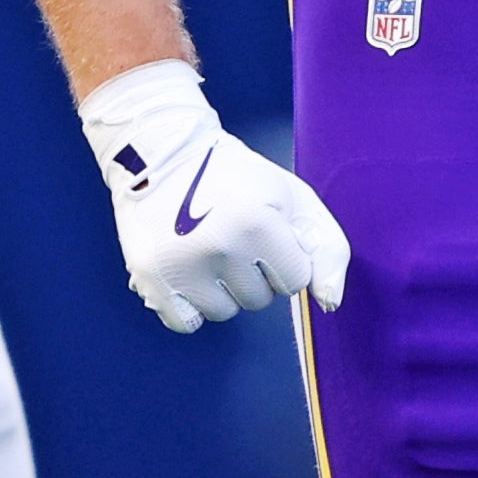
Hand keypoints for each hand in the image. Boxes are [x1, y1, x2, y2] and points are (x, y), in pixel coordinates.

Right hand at [79, 59, 350, 332]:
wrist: (164, 154)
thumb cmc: (238, 179)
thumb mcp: (293, 197)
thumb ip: (328, 248)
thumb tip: (330, 304)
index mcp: (257, 222)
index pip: (295, 280)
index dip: (283, 255)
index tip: (262, 227)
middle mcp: (217, 246)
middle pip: (259, 300)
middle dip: (251, 271)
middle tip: (229, 231)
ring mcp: (179, 265)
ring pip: (224, 312)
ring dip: (221, 288)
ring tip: (205, 244)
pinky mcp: (148, 277)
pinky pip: (185, 323)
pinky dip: (188, 304)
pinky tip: (184, 266)